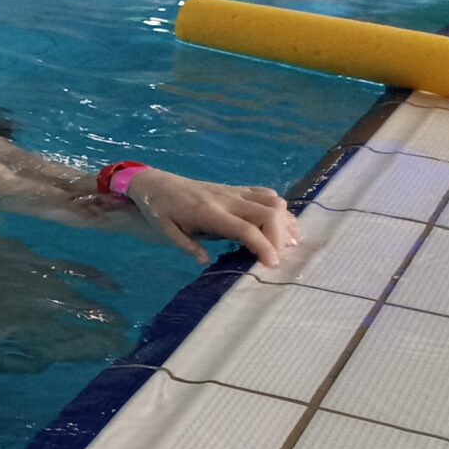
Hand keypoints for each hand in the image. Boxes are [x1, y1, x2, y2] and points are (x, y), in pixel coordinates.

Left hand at [121, 169, 296, 266]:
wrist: (157, 184)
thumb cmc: (160, 210)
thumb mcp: (166, 231)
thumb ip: (187, 246)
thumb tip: (205, 261)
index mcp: (209, 213)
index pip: (245, 228)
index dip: (264, 246)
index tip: (273, 264)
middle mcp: (227, 200)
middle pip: (268, 213)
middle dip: (281, 236)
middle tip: (281, 258)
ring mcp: (235, 192)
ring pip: (273, 201)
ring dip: (286, 222)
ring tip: (291, 243)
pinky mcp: (237, 189)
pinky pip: (266, 194)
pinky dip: (280, 210)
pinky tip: (284, 225)